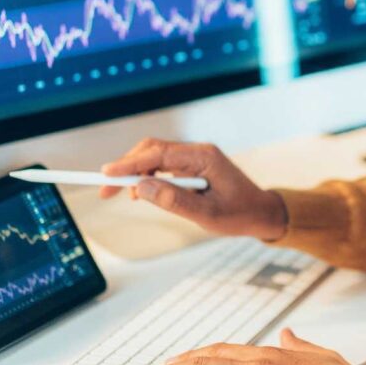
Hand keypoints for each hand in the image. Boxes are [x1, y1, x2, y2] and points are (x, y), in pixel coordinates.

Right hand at [99, 138, 287, 240]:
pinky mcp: (192, 166)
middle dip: (126, 167)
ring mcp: (195, 157)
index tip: (106, 174)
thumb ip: (174, 201)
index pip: (159, 154)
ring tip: (123, 195)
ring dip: (135, 172)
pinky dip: (147, 176)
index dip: (129, 163)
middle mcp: (198, 152)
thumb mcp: (207, 214)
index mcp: (204, 157)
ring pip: (155, 156)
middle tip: (104, 190)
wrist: (260, 213)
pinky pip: (163, 165)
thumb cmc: (240, 214)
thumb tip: (140, 188)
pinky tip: (140, 192)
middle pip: (152, 150)